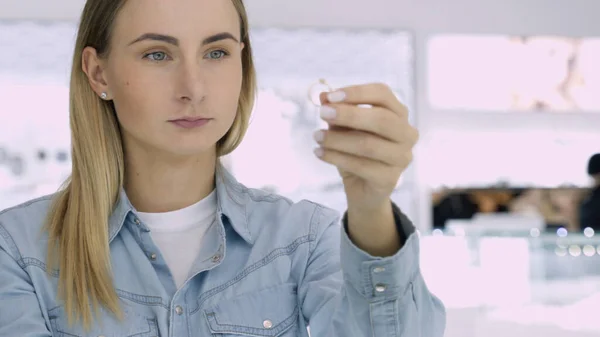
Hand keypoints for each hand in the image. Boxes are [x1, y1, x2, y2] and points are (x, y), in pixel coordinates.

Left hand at [314, 83, 417, 211]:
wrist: (363, 189)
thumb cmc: (356, 152)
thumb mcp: (344, 128)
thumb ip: (338, 111)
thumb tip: (323, 96)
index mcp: (399, 114)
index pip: (383, 94)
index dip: (357, 93)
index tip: (330, 97)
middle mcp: (407, 134)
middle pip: (381, 118)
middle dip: (348, 114)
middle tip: (322, 113)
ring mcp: (402, 157)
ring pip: (368, 144)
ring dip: (338, 139)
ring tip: (317, 136)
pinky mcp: (390, 179)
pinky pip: (361, 166)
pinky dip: (336, 158)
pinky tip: (320, 152)